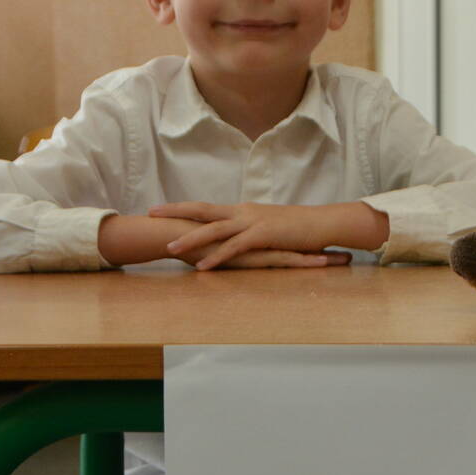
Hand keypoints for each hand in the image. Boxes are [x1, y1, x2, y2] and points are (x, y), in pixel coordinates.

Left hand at [149, 201, 387, 270]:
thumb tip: (236, 237)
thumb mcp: (269, 227)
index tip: (161, 208)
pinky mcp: (264, 235)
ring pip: (215, 229)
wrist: (324, 223)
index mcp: (243, 210)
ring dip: (191, 239)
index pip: (207, 207)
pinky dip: (217, 256)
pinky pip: (235, 247)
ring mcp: (253, 222)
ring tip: (169, 248)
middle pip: (202, 210)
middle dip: (175, 212)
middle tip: (151, 213)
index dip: (183, 208)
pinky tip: (203, 266)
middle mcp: (244, 211)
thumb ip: (250, 230)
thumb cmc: (299, 228)